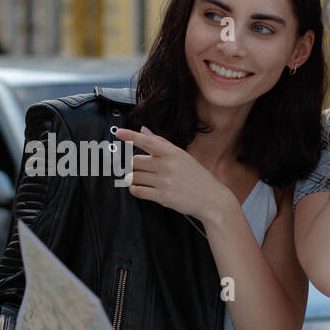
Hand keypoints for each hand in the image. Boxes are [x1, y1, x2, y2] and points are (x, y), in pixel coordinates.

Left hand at [111, 126, 232, 224]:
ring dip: (133, 179)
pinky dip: (135, 189)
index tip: (118, 133)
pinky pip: (138, 191)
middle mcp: (168, 166)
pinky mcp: (162, 197)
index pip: (148, 141)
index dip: (131, 136)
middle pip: (135, 161)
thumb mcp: (182, 156)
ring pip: (135, 176)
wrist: (211, 199)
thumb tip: (143, 130)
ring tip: (142, 180)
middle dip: (135, 166)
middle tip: (141, 169)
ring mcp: (164, 182)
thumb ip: (161, 143)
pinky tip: (141, 188)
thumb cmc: (197, 177)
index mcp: (173, 153)